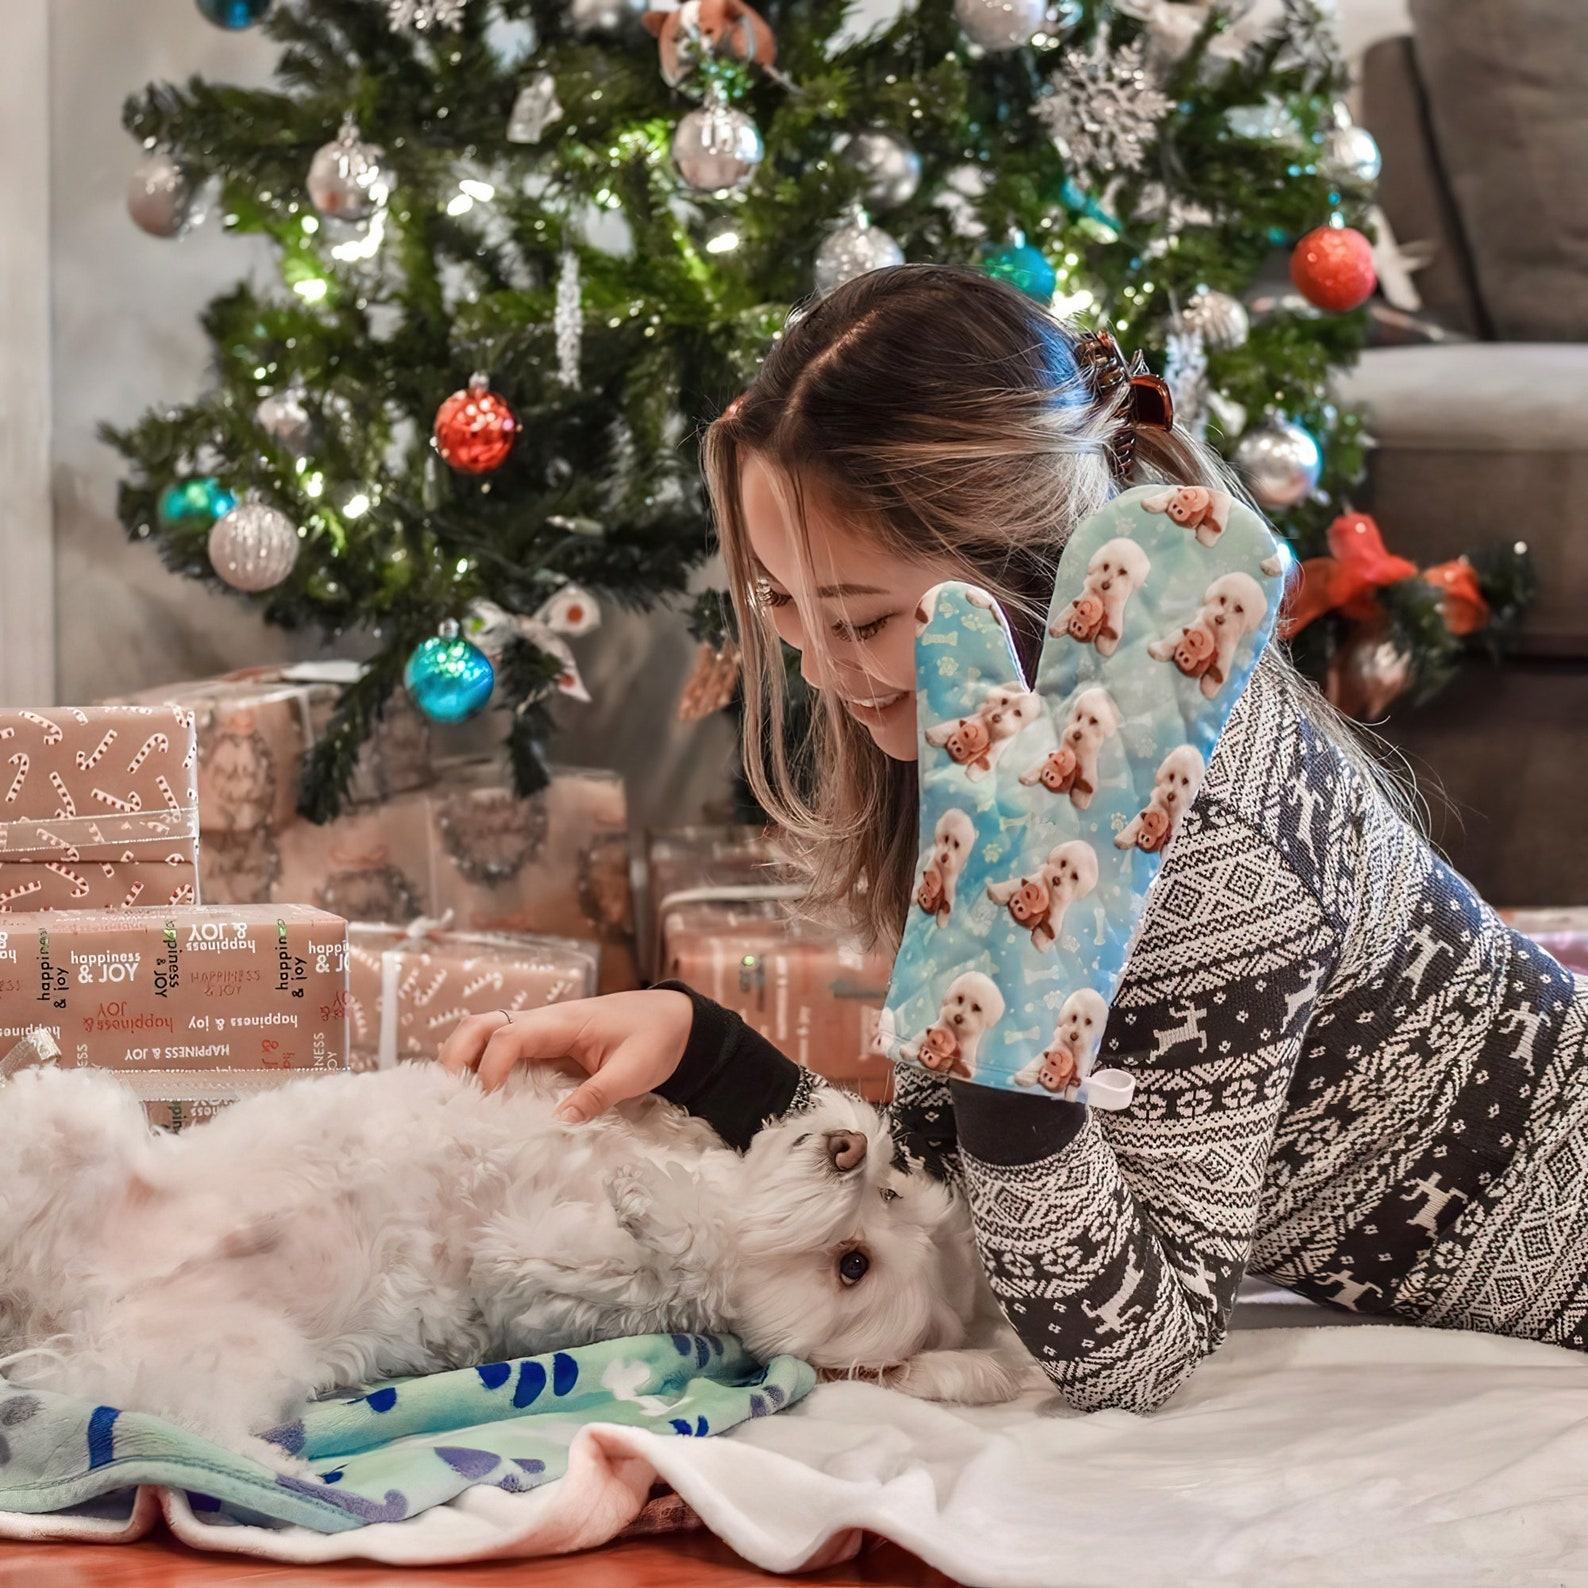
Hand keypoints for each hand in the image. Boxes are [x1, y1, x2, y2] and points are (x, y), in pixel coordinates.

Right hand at [436, 988, 694, 1123]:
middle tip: (447, 1099)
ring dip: (463, 1059)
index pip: (508, 1035)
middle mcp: (545, 1020)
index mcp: (563, 1022)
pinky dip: (483, 1065)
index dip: (489, 1068)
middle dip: (456, 1056)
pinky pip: (504, 1048)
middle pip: (481, 1024)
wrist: (677, 1019)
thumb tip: (557, 1125)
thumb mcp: (633, 1072)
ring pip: (486, 1032)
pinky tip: (479, 1098)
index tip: (484, 1103)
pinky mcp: (547, 1043)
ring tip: (454, 1100)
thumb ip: (596, 1096)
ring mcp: (543, 1030)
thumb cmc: (656, 1039)